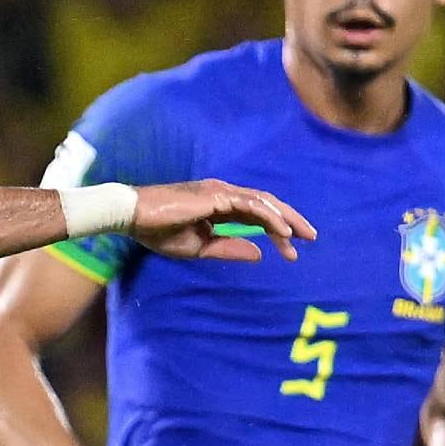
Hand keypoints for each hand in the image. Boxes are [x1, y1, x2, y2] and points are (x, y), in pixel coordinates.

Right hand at [131, 179, 315, 262]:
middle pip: (266, 204)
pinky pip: (250, 205)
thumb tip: (259, 253)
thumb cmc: (157, 231)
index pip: (255, 216)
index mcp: (217, 205)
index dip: (276, 232)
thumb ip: (228, 248)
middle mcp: (222, 194)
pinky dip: (270, 217)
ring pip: (263, 202)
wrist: (133, 217)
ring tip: (303, 236)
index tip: (291, 252)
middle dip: (291, 220)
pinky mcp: (216, 196)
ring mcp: (220, 192)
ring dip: (286, 219)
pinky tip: (283, 231)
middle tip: (311, 238)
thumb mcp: (198, 248)